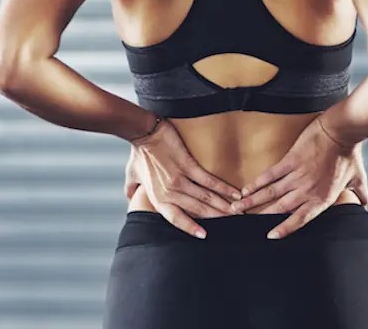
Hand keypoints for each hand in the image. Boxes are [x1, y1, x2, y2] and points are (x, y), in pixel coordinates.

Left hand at [124, 118, 242, 238]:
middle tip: (233, 223)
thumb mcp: (132, 175)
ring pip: (206, 198)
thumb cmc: (138, 153)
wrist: (143, 132)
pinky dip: (223, 188)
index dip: (191, 228)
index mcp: (158, 198)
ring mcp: (179, 179)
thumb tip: (129, 196)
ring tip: (238, 212)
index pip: (177, 219)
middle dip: (217, 218)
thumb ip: (131, 189)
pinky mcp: (187, 165)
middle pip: (198, 210)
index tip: (205, 236)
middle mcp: (170, 192)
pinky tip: (235, 194)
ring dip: (223, 206)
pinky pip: (209, 180)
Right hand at [231, 115, 367, 238]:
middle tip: (244, 222)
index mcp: (322, 198)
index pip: (300, 219)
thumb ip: (360, 194)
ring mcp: (297, 176)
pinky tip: (246, 189)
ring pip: (270, 193)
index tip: (271, 236)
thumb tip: (365, 204)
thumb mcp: (358, 178)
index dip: (285, 229)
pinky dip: (257, 183)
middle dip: (260, 216)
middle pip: (279, 208)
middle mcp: (307, 191)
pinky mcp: (290, 161)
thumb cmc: (350, 154)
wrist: (342, 131)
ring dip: (252, 202)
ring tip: (237, 208)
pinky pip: (270, 175)